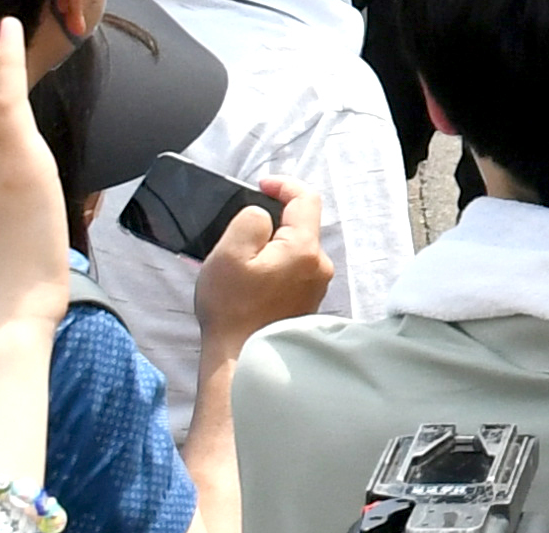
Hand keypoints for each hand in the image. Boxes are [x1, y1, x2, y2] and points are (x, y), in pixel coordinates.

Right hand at [194, 175, 332, 348]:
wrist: (241, 364)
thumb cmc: (233, 311)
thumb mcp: (229, 253)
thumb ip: (250, 220)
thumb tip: (264, 216)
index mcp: (304, 249)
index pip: (305, 198)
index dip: (283, 185)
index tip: (260, 186)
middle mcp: (319, 267)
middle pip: (301, 225)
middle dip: (273, 220)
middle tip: (241, 233)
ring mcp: (316, 289)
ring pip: (296, 249)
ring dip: (272, 246)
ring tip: (242, 261)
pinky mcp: (307, 305)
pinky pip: (293, 271)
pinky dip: (275, 267)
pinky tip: (251, 283)